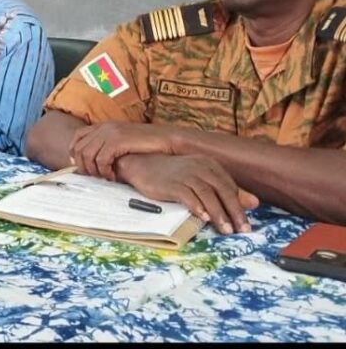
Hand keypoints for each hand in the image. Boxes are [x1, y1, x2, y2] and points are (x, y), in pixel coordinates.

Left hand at [69, 122, 177, 180]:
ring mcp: (110, 132)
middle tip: (95, 177)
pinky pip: (101, 159)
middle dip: (84, 166)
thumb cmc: (147, 145)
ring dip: (94, 170)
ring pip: (87, 155)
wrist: (167, 139)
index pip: (77, 138)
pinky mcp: (118, 140)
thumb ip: (107, 147)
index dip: (75, 154)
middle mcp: (104, 127)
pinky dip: (104, 171)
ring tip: (106, 177)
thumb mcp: (123, 142)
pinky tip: (113, 176)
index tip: (82, 168)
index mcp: (103, 125)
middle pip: (79, 149)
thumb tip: (92, 163)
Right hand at [117, 153, 258, 233]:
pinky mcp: (171, 183)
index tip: (245, 225)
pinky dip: (197, 206)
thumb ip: (226, 190)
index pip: (230, 187)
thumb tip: (254, 202)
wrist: (141, 165)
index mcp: (209, 165)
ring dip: (218, 213)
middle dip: (234, 212)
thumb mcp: (201, 180)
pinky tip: (203, 218)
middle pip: (222, 190)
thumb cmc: (172, 174)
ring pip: (207, 194)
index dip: (240, 207)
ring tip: (225, 230)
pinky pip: (187, 195)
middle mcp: (200, 166)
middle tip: (241, 230)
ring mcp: (185, 174)